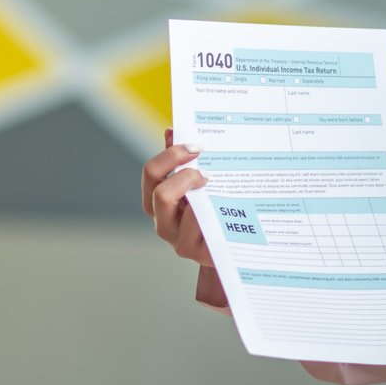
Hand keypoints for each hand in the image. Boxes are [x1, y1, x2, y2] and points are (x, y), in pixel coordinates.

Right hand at [141, 129, 213, 269]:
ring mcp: (179, 241)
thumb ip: (182, 161)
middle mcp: (162, 222)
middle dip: (186, 176)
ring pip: (188, 214)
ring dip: (207, 199)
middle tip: (209, 172)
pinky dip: (220, 216)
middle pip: (162, 193)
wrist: (227, 248)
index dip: (172, 155)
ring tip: (224, 191)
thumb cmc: (209, 210)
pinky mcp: (199, 253)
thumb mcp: (195, 184)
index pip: (151, 172)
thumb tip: (172, 130)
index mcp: (155, 200)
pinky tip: (234, 208)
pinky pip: (208, 230)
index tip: (197, 147)